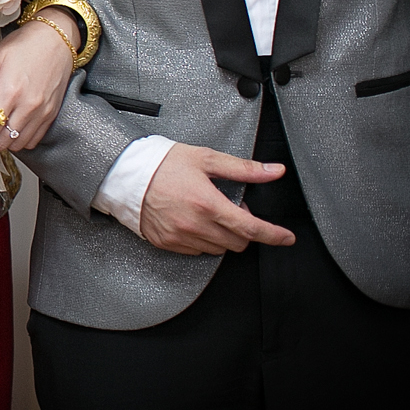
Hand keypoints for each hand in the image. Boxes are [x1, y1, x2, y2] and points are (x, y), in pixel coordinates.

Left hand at [0, 18, 72, 151]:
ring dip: (3, 141)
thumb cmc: (22, 45)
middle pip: (2, 142)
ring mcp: (42, 112)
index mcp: (10, 92)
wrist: (55, 39)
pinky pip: (34, 139)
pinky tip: (12, 126)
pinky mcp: (51, 114)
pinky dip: (20, 139)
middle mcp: (28, 106)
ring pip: (18, 144)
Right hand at [138, 144, 295, 253]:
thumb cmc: (161, 164)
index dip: (274, 235)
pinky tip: (195, 221)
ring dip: (223, 235)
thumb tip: (274, 171)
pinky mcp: (167, 243)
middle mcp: (195, 225)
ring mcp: (180, 237)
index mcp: (208, 204)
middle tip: (233, 209)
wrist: (124, 173)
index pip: (252, 229)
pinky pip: (197, 250)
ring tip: (210, 213)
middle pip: (238, 243)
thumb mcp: (206, 158)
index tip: (286, 238)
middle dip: (244, 230)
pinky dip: (203, 239)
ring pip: (219, 249)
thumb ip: (243, 168)